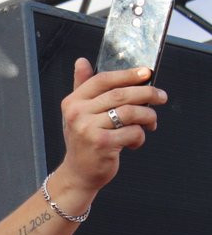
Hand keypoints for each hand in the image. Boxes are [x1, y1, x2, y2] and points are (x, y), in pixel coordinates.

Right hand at [55, 58, 166, 191]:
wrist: (79, 173)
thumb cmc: (83, 141)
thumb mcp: (78, 113)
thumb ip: (81, 87)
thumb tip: (81, 61)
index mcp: (72, 102)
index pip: (102, 80)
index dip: (127, 75)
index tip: (146, 73)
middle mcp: (77, 114)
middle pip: (120, 94)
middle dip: (147, 93)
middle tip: (160, 97)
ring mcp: (88, 129)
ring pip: (130, 112)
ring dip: (148, 116)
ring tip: (151, 122)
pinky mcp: (102, 144)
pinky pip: (132, 132)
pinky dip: (140, 136)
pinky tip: (136, 141)